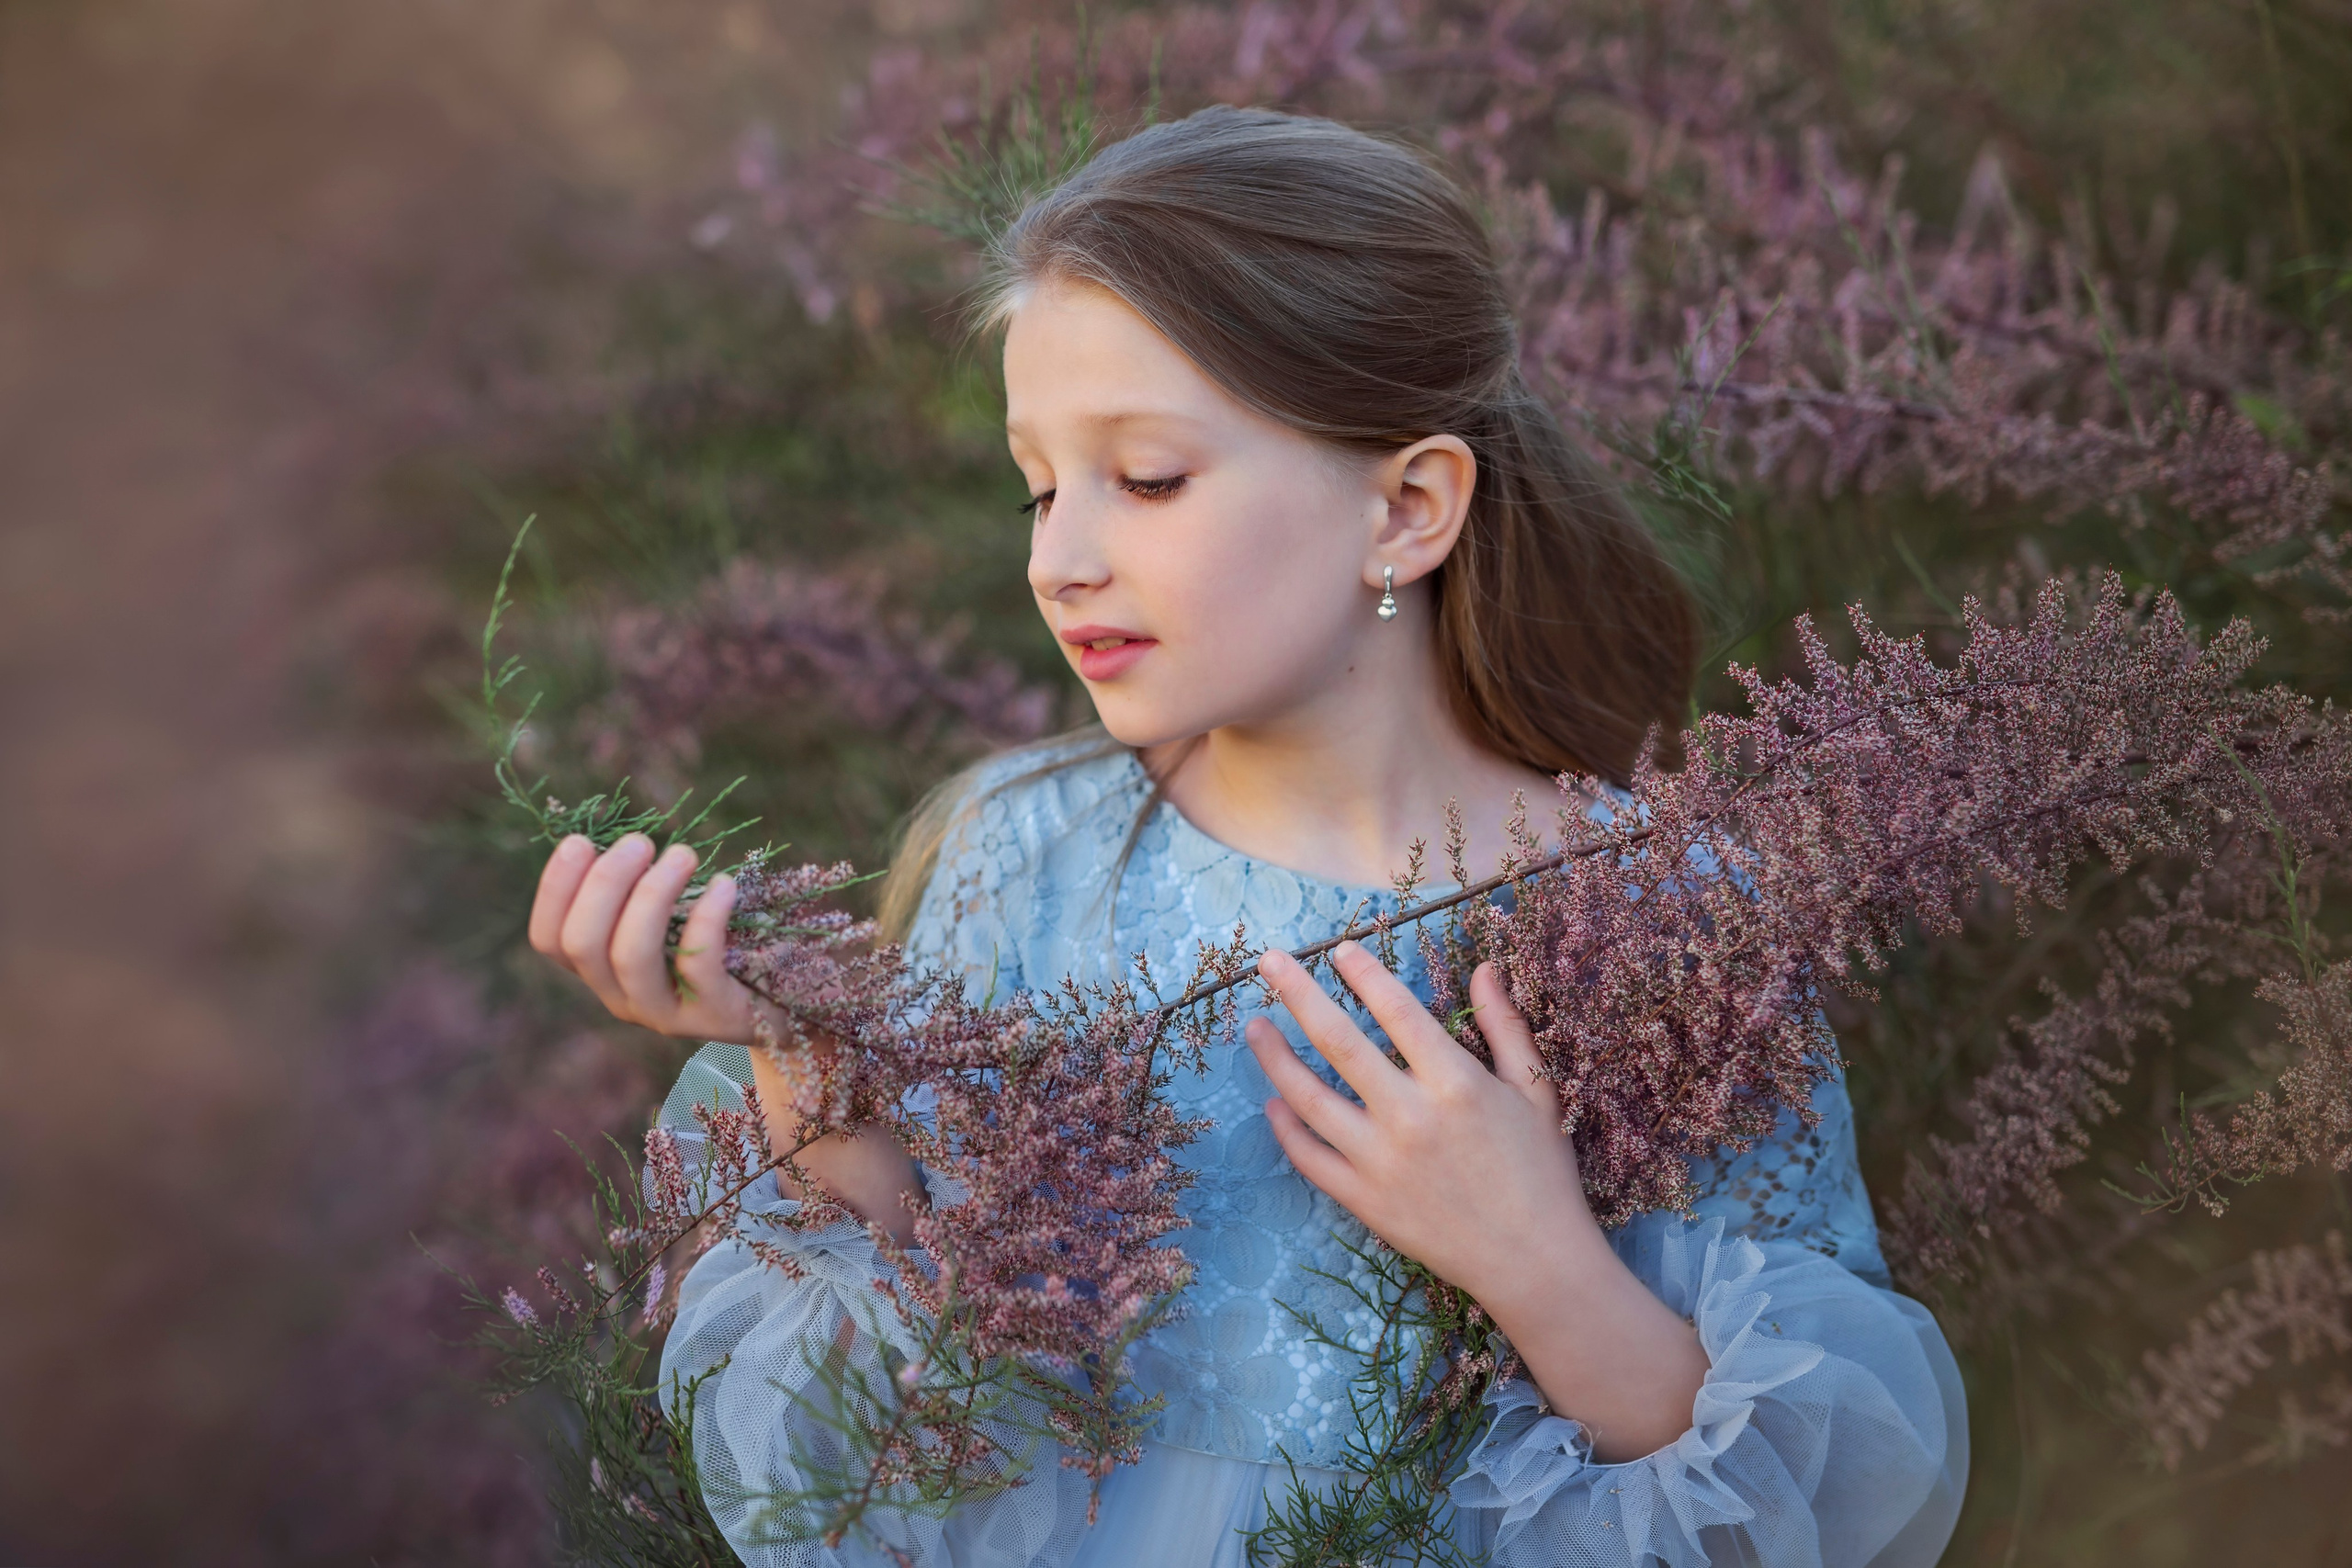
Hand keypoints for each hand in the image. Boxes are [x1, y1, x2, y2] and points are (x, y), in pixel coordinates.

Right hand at [528, 833, 783, 1045]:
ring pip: (631, 956)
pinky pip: (698, 967)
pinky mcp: (711, 1016)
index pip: (549, 939)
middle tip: (640, 842)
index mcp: (601, 970)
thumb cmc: (718, 947)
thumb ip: (641, 888)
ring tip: (682, 854)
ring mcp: (662, 1013)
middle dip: (604, 883)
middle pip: (583, 943)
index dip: (554, 888)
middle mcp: (621, 996)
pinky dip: (708, 917)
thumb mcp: (672, 919)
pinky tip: (724, 884)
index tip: (579, 840)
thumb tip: (624, 836)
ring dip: (651, 895)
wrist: (779, 1006)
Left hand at [1248, 941, 1708, 1458]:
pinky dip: (1286, 1129)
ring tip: (1254, 1027)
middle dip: (1299, 994)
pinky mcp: (1365, 1202)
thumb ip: (1505, 1026)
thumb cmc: (1542, 1173)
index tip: (1339, 950)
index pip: (1396, 1011)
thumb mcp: (1535, 1091)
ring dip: (1275, 1059)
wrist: (1535, 1264)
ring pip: (1309, 1099)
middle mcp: (1411, 1117)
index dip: (1365, 974)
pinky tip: (1274, 1104)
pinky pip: (1310, 1159)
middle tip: (1266, 961)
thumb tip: (1483, 968)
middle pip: (1339, 1041)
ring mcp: (1380, 1162)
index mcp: (1456, 1083)